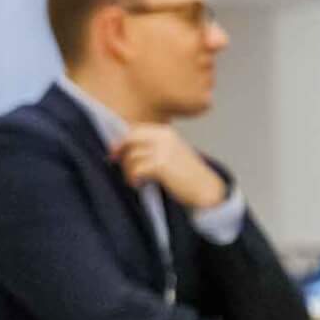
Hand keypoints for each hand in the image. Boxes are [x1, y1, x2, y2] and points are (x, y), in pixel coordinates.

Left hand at [113, 124, 227, 210]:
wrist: (206, 189)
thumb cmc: (188, 176)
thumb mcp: (173, 153)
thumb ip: (153, 147)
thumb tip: (126, 149)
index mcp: (166, 133)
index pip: (135, 130)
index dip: (122, 140)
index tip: (115, 151)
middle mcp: (164, 138)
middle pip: (129, 138)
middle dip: (119, 150)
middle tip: (114, 161)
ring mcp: (162, 151)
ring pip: (131, 156)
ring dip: (128, 170)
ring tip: (135, 180)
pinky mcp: (160, 165)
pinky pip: (136, 169)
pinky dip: (133, 179)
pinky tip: (139, 184)